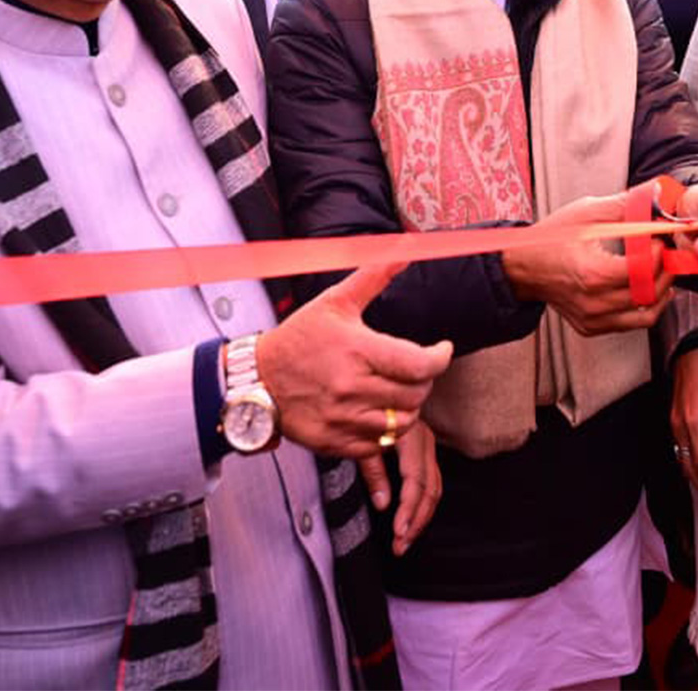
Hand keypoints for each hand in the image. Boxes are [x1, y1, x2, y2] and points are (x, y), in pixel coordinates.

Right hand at [257, 263, 452, 457]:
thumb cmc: (297, 338)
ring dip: (408, 408)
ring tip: (399, 392)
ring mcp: (342, 419)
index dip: (440, 358)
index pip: (419, 365)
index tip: (442, 350)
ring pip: (401, 425)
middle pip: (415, 395)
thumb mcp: (334, 301)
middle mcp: (352, 388)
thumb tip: (404, 252)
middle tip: (416, 371)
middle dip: (424, 382)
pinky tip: (378, 413)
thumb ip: (373, 277)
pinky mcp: (334, 442)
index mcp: (357, 350)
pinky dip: (385, 432)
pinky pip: (377, 446)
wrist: (255, 379)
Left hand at [358, 419, 440, 556]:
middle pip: (431, 488)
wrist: (374, 388)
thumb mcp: (360, 439)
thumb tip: (383, 504)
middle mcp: (424, 440)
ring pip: (435, 487)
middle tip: (400, 545)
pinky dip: (423, 504)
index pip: (416, 480)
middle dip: (417, 520)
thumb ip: (373, 471)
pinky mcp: (424, 449)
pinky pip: (432, 481)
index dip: (409, 509)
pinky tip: (411, 520)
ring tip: (405, 539)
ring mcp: (427, 444)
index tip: (398, 532)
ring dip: (422, 516)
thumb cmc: (359, 412)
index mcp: (409, 435)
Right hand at [501, 193, 674, 334]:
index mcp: (592, 273)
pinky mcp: (591, 327)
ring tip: (662, 272)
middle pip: (648, 292)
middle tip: (666, 254)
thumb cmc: (551, 239)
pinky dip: (645, 307)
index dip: (658, 254)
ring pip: (646, 314)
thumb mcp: (586, 213)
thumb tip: (654, 195)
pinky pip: (631, 324)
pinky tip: (646, 288)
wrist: (523, 266)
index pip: (642, 270)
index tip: (659, 240)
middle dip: (665, 270)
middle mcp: (593, 302)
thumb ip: (624, 205)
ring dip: (661, 292)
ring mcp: (592, 319)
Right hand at [670, 346, 697, 505]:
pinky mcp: (673, 414)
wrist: (692, 350)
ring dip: (691, 472)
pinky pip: (678, 443)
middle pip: (687, 463)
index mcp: (695, 422)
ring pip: (680, 455)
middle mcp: (680, 424)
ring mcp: (674, 420)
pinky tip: (693, 461)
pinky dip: (686, 458)